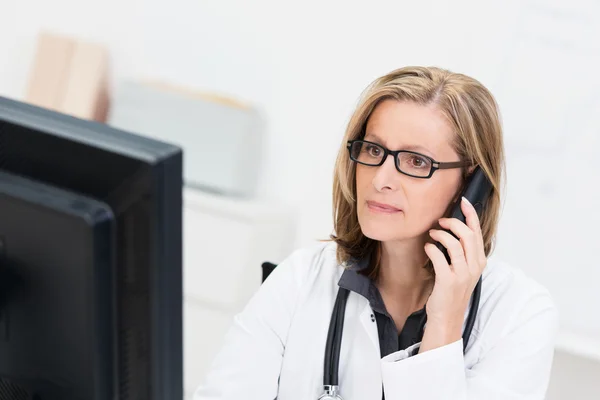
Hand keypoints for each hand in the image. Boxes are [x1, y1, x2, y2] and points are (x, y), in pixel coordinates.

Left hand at [420, 196, 486, 351]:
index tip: (463, 201)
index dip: (470, 214)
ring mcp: (462, 274)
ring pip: (455, 244)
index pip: (477, 232)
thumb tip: (453, 229)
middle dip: (453, 223)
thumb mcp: (462, 270)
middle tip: (441, 221)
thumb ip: (462, 252)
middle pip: (467, 235)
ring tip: (432, 233)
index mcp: (479, 262)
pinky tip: (428, 248)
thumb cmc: (452, 292)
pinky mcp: (448, 281)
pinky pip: (440, 257)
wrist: (446, 317)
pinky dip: (432, 249)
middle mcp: (474, 267)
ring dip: (441, 234)